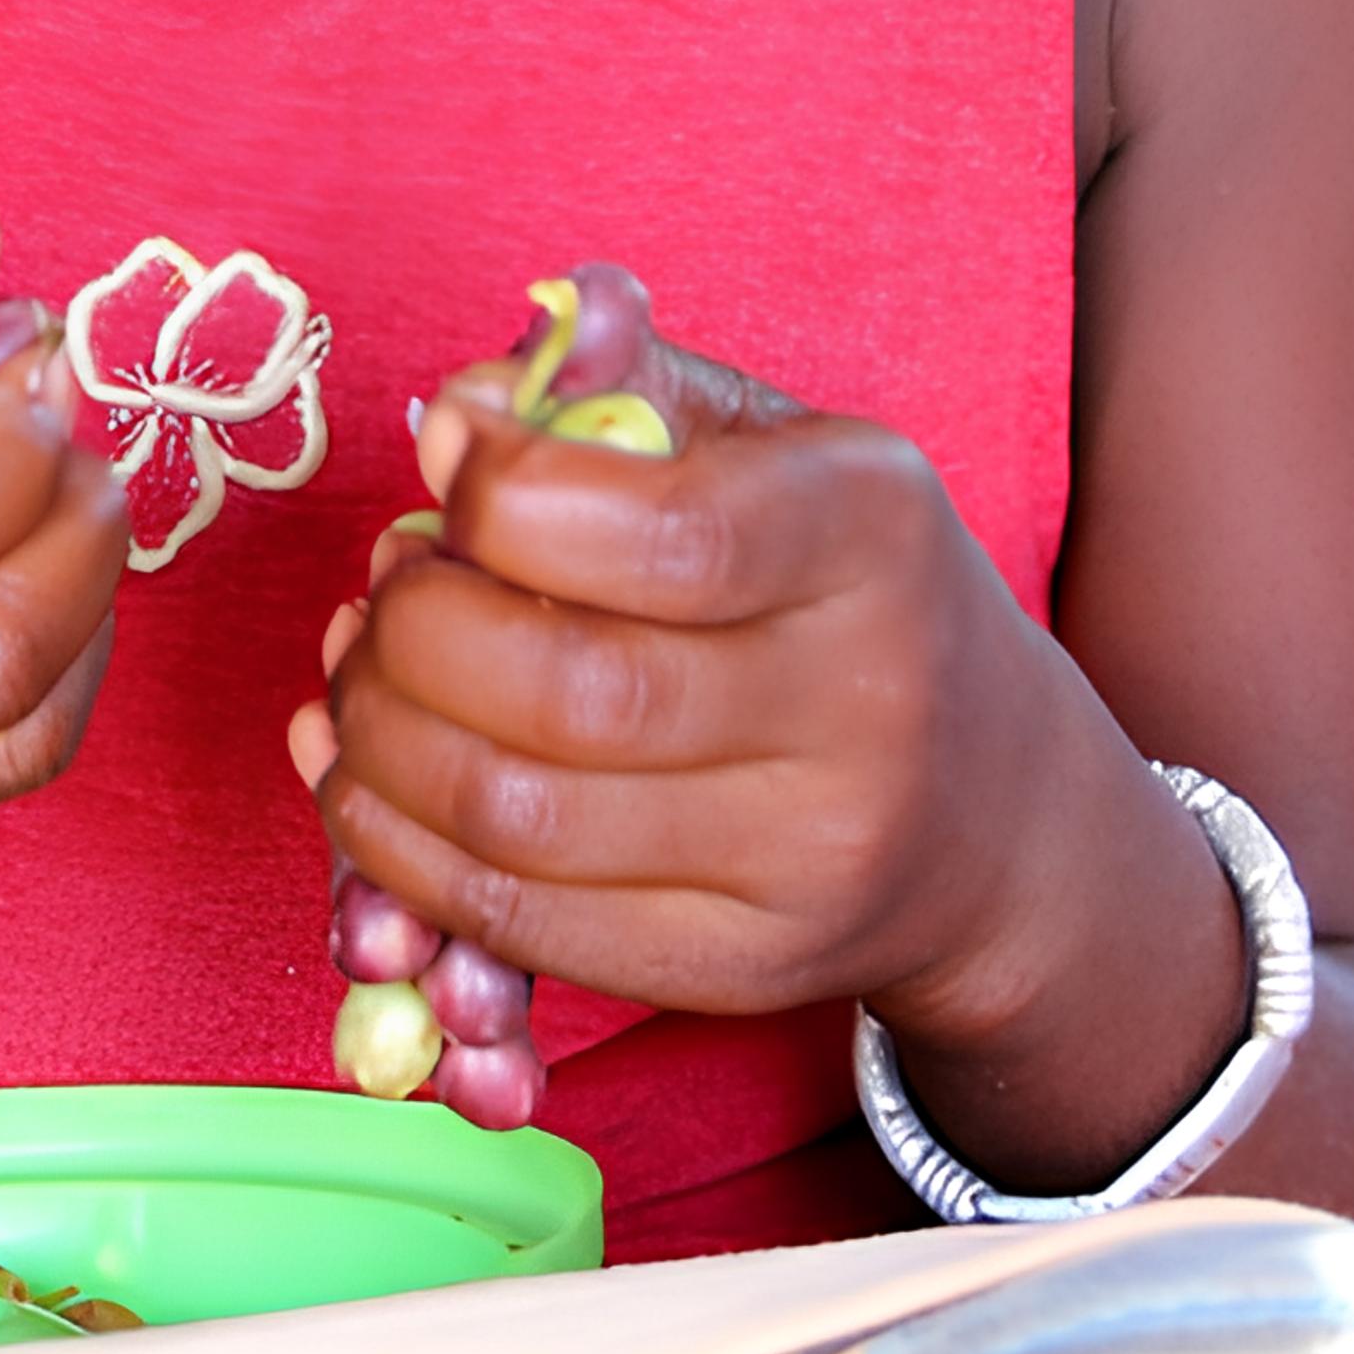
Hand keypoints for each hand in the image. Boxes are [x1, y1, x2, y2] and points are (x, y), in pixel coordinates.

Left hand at [294, 309, 1133, 1042]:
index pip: (663, 533)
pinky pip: (521, 921)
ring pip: (522, 822)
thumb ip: (621, 387)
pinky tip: (371, 776)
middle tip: (387, 588)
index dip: (504, 500)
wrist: (988, 803)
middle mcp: (864, 705)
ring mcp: (807, 858)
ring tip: (364, 675)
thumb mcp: (771, 445)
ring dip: (382, 742)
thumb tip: (465, 399)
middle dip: (415, 632)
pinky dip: (399, 849)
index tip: (453, 469)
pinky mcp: (740, 966)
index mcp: (872, 536)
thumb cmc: (838, 586)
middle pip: (570, 692)